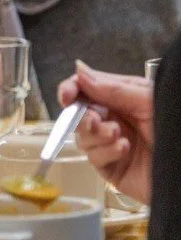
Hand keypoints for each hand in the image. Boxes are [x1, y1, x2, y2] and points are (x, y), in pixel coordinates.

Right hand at [57, 60, 152, 204]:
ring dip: (96, 134)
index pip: (86, 88)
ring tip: (116, 134)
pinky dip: (105, 151)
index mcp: (122, 99)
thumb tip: (81, 72)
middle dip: (82, 116)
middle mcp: (115, 120)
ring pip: (82, 136)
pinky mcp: (112, 168)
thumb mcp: (147, 102)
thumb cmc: (177, 132)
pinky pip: (93, 158)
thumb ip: (114, 89)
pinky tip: (123, 149)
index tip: (67, 95)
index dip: (72, 89)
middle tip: (95, 120)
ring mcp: (111, 144)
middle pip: (79, 113)